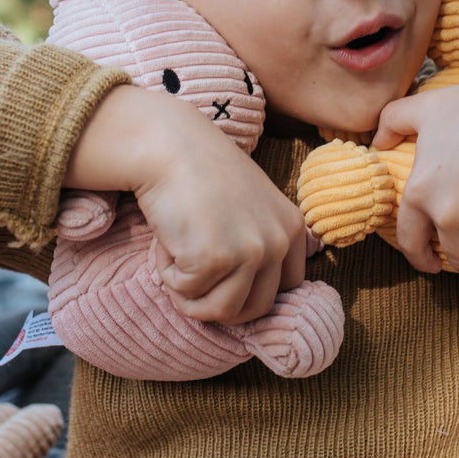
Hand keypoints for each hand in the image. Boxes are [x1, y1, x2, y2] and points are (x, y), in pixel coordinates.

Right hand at [66, 84, 307, 324]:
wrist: (168, 146)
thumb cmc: (199, 174)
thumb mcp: (248, 206)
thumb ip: (257, 243)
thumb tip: (244, 301)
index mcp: (292, 227)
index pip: (287, 289)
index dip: (250, 290)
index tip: (223, 279)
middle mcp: (279, 241)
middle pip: (256, 309)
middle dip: (219, 302)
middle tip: (192, 275)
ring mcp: (250, 251)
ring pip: (223, 312)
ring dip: (192, 295)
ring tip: (178, 258)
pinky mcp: (216, 258)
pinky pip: (187, 293)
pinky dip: (169, 274)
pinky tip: (166, 240)